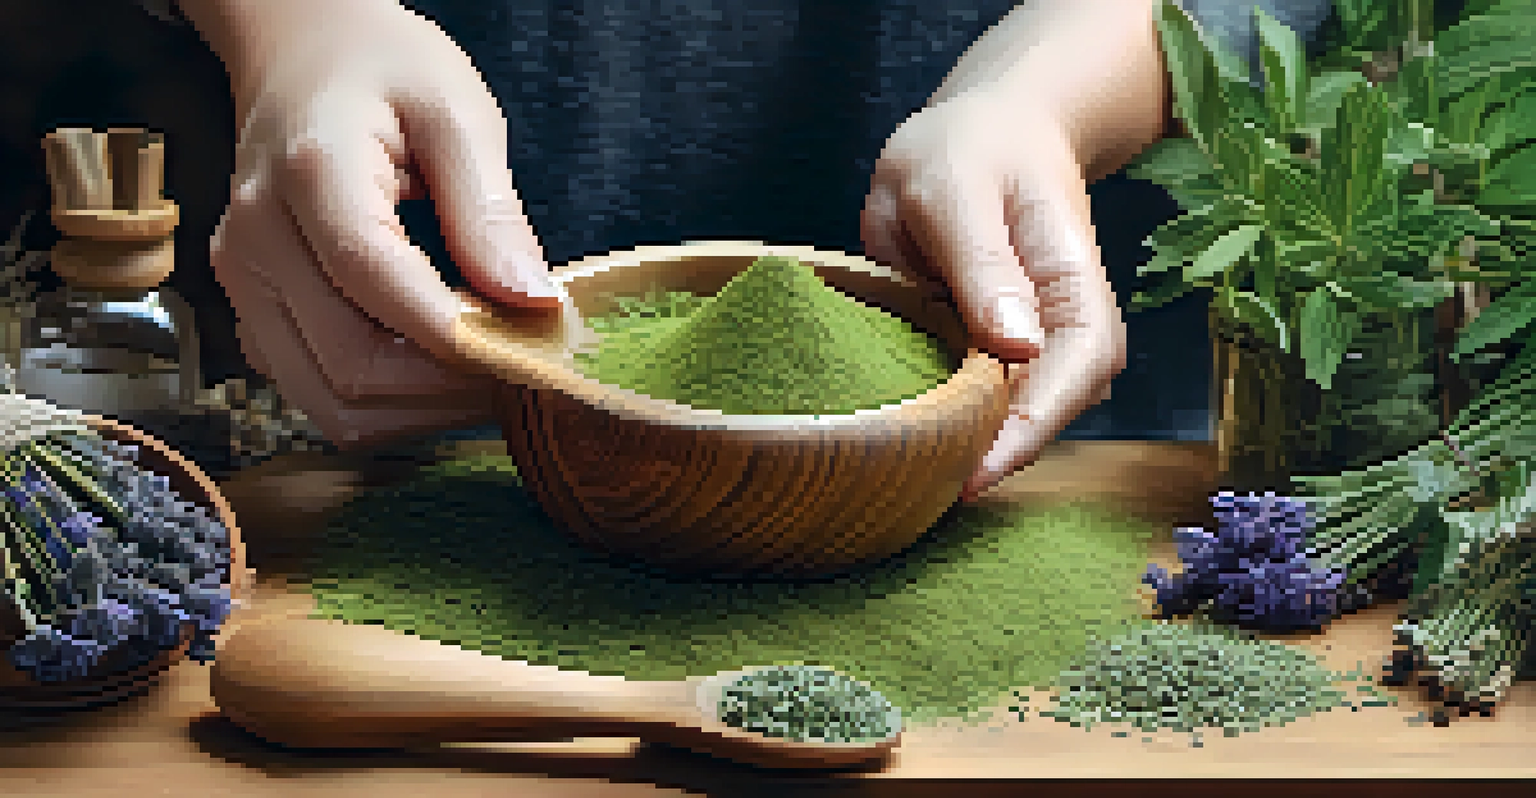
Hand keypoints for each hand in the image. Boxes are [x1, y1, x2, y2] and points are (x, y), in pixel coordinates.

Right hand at [196, 0, 562, 446]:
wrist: (302, 59)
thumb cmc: (384, 71)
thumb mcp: (457, 112)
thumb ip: (489, 210)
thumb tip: (533, 301)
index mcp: (311, 173)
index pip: (377, 282)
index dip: (459, 339)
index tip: (535, 356)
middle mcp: (256, 240)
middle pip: (351, 367)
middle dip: (450, 389)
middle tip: (525, 372)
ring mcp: (243, 285)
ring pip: (331, 405)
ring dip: (419, 412)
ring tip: (486, 374)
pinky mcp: (251, 316)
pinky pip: (316, 397)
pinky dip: (384, 406)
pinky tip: (435, 370)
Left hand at [863, 91, 1126, 500]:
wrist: (983, 134)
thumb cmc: (969, 150)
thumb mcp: (955, 188)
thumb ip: (982, 262)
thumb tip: (1018, 346)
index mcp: (1072, 278)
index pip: (1078, 367)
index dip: (1031, 429)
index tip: (974, 474)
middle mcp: (1071, 322)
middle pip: (1056, 409)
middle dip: (1000, 454)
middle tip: (925, 485)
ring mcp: (1042, 341)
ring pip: (1025, 416)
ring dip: (979, 446)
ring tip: (916, 471)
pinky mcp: (1007, 353)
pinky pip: (992, 403)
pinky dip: (959, 425)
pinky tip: (917, 438)